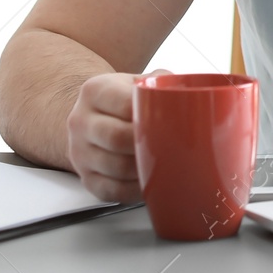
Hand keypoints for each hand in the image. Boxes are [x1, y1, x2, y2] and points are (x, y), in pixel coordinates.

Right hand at [65, 69, 168, 202]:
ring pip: (114, 167)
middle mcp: (80, 121)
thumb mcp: (137, 81)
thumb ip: (161, 82)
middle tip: (175, 145)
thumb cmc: (123, 99)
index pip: (125, 104)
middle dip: (148, 144)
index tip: (173, 120)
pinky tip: (151, 182)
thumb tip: (194, 94)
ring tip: (168, 164)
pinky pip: (110, 190)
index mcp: (95, 91)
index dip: (151, 115)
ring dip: (144, 169)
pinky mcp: (85, 177)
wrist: (91, 115)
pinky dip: (134, 190)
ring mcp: (78, 152)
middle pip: (116, 138)